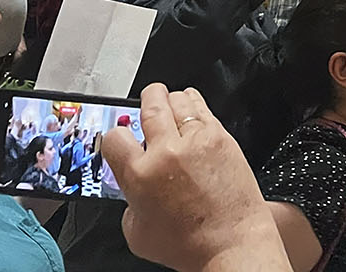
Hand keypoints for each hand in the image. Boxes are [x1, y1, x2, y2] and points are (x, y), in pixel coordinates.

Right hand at [104, 86, 286, 271]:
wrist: (230, 243)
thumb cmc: (188, 244)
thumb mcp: (137, 231)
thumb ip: (129, 201)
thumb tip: (133, 184)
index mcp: (140, 175)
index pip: (115, 135)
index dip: (115, 136)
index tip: (121, 139)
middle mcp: (167, 152)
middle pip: (149, 105)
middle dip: (144, 101)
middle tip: (145, 102)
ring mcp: (196, 141)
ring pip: (178, 100)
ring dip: (170, 101)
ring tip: (168, 106)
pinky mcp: (221, 137)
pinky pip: (202, 107)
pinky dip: (193, 105)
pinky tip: (191, 111)